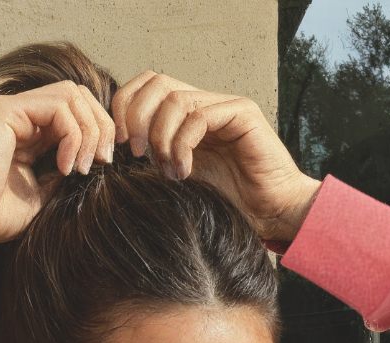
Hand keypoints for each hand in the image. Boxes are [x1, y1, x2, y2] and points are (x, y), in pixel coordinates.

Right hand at [0, 83, 114, 252]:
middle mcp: (20, 114)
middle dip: (100, 125)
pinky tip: (64, 165)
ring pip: (71, 95)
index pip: (75, 112)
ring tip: (81, 167)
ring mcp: (12, 108)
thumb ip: (64, 172)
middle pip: (78, 95)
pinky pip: (57, 106)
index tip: (103, 164)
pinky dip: (72, 134)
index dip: (98, 131)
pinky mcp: (5, 110)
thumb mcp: (42, 194)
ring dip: (88, 130)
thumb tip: (93, 161)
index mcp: (29, 132)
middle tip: (103, 160)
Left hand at [112, 72, 320, 245]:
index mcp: (185, 116)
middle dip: (136, 118)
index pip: (144, 86)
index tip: (120, 147)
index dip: (124, 109)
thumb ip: (154, 159)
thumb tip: (116, 153)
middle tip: (138, 154)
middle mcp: (203, 103)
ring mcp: (223, 106)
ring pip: (174, 100)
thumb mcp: (178, 180)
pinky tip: (185, 172)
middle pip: (155, 82)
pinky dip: (183, 145)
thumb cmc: (229, 204)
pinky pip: (199, 116)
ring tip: (170, 172)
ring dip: (162, 138)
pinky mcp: (242, 114)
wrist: (272, 214)